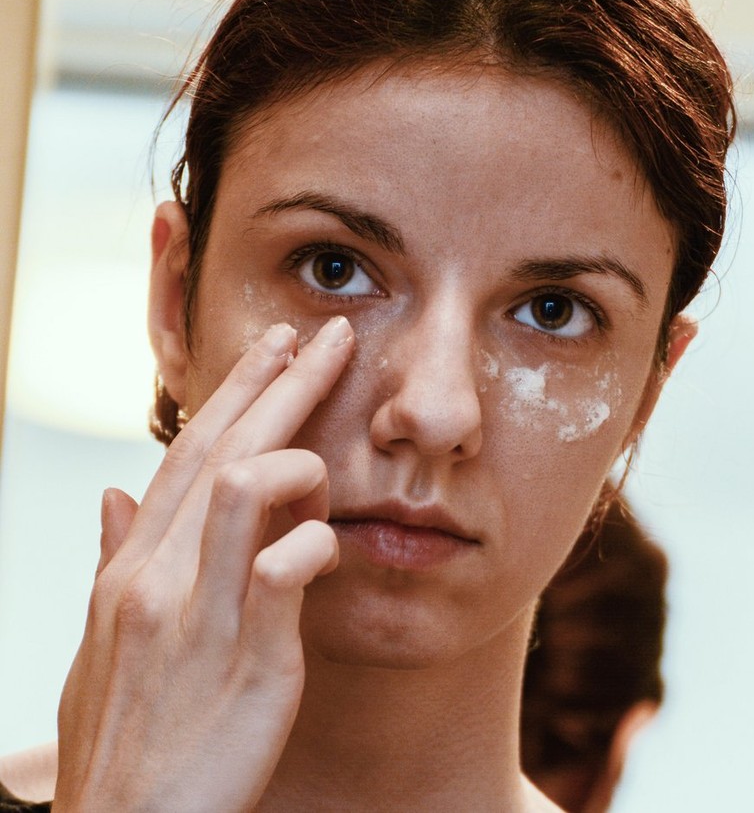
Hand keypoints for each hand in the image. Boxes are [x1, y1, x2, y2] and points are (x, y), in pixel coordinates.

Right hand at [54, 316, 354, 812]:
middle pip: (223, 451)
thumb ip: (116, 562)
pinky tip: (327, 546)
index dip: (234, 394)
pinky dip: (317, 543)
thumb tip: (115, 492)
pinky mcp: (250, 660)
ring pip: (247, 488)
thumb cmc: (126, 738)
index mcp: (132, 570)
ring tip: (326, 467)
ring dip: (299, 461)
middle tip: (327, 335)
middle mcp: (158, 578)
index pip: (186, 456)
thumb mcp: (104, 646)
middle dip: (281, 384)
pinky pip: (288, 569)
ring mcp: (200, 615)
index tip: (276, 348)